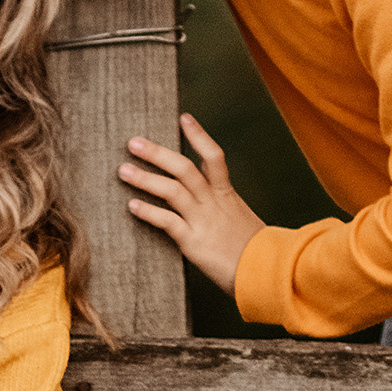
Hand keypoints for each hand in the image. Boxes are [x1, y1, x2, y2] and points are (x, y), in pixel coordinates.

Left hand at [121, 117, 263, 295]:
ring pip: (172, 191)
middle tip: (133, 143)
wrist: (268, 272)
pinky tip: (132, 205)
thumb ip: (225, 210)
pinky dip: (149, 212)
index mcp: (227, 194)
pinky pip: (168, 222)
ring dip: (146, 179)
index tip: (183, 118)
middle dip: (157, 153)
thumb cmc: (256, 252)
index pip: (214, 156)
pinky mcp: (194, 242)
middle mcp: (213, 202)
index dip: (198, 136)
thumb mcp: (242, 222)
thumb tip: (210, 205)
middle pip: (184, 168)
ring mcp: (203, 221)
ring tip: (123, 170)